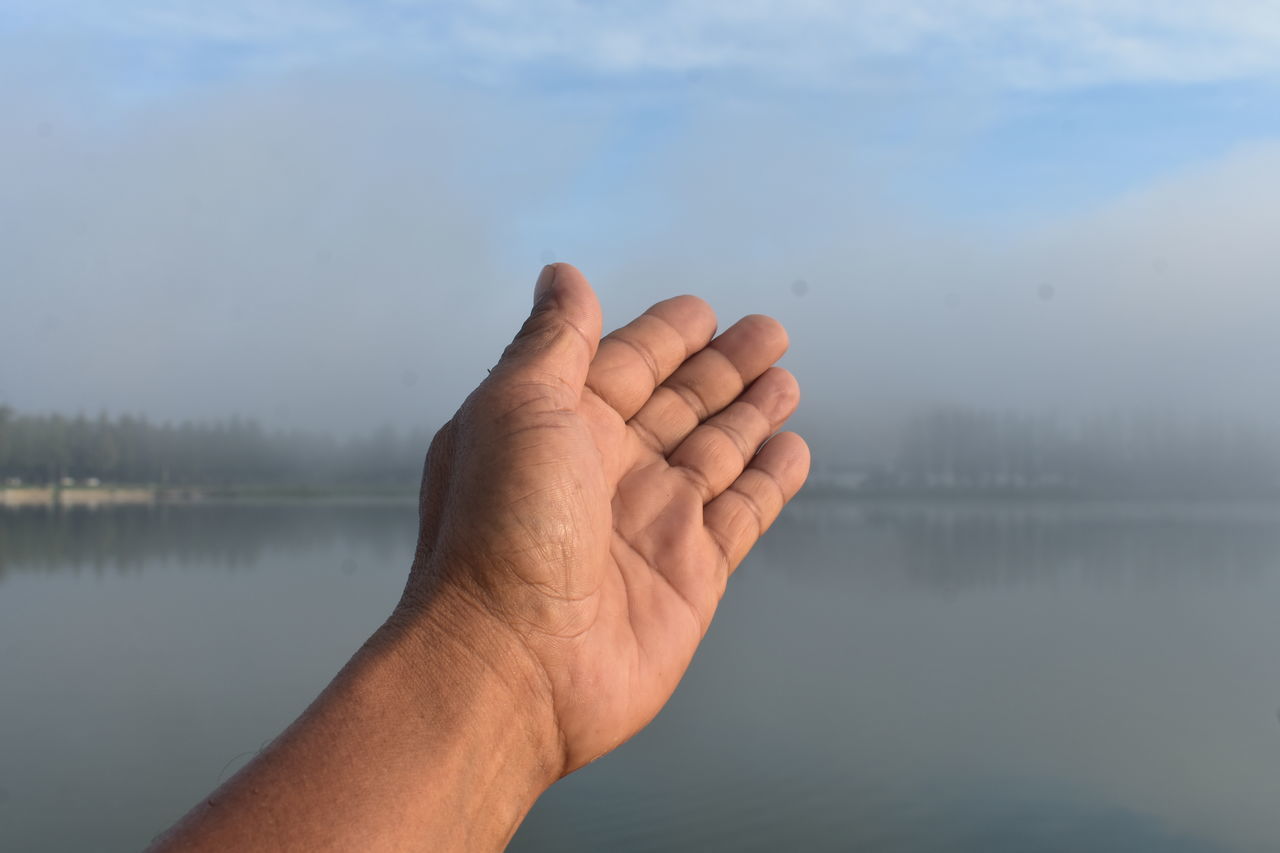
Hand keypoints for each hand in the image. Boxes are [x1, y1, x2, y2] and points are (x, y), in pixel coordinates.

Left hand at [403, 263, 809, 774]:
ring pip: (717, 453)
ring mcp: (651, 523)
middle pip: (679, 404)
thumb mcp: (518, 406)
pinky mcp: (691, 575)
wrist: (514, 663)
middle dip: (723, 367)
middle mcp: (605, 471)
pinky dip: (770, 480)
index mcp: (558, 426)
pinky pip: (743, 514)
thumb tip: (561, 275)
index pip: (624, 364)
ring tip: (786, 380)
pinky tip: (793, 448)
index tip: (702, 309)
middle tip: (771, 332)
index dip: (663, 336)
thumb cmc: (502, 528)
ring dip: (751, 415)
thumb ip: (554, 340)